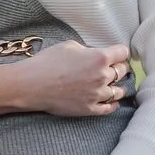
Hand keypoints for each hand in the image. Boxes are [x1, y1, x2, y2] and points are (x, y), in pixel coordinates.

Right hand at [0, 40, 131, 117]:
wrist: (32, 85)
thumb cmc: (48, 62)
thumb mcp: (70, 45)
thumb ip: (88, 50)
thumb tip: (94, 55)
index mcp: (99, 58)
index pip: (123, 53)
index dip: (120, 51)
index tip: (118, 53)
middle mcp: (102, 77)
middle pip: (123, 71)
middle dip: (119, 67)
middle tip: (114, 66)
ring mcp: (97, 95)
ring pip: (119, 91)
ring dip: (117, 85)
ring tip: (113, 84)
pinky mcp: (90, 109)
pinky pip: (110, 108)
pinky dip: (113, 103)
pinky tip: (111, 100)